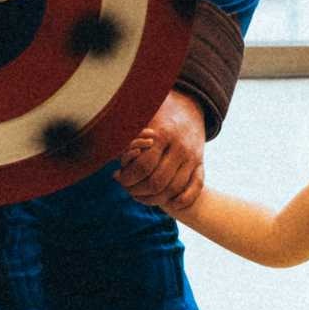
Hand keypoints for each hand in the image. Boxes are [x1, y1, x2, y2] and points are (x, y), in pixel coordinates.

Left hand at [117, 91, 206, 207]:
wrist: (189, 106)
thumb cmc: (158, 112)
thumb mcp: (142, 115)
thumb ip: (126, 130)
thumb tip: (107, 147)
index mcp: (163, 135)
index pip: (143, 165)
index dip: (128, 177)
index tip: (117, 177)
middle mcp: (179, 148)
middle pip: (158, 182)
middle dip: (138, 190)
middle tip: (127, 189)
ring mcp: (192, 158)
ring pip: (174, 189)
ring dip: (155, 199)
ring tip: (141, 196)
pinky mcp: (201, 164)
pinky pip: (195, 188)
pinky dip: (182, 200)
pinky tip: (168, 203)